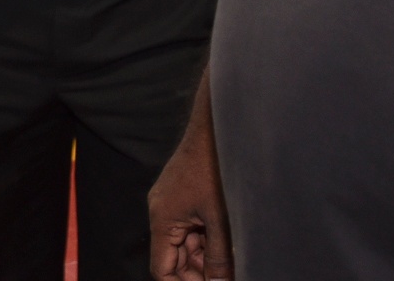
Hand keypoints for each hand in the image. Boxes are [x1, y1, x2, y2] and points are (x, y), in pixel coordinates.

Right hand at [148, 122, 234, 280]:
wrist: (219, 127)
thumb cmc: (216, 167)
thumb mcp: (221, 220)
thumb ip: (219, 257)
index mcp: (162, 219)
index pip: (162, 269)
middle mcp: (162, 212)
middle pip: (175, 258)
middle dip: (198, 272)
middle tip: (225, 277)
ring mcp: (172, 202)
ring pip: (186, 243)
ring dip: (207, 257)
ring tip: (232, 262)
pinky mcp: (184, 194)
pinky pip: (192, 227)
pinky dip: (208, 239)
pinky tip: (228, 243)